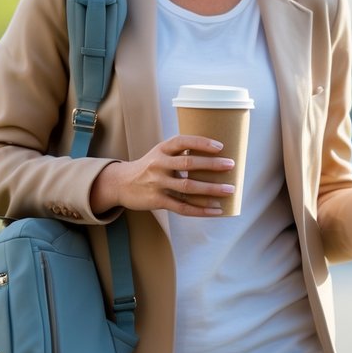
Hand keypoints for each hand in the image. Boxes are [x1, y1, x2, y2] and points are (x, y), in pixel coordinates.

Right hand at [90, 135, 235, 216]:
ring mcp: (157, 183)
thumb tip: (212, 153)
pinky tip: (216, 210)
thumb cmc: (148, 167)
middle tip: (230, 165)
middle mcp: (158, 164)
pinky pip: (182, 207)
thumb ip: (179, 153)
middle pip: (188, 164)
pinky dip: (201, 210)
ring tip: (229, 190)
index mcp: (161, 150)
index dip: (201, 143)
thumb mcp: (159, 153)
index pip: (182, 142)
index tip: (220, 146)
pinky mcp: (157, 200)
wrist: (120, 183)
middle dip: (211, 165)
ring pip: (188, 187)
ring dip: (211, 189)